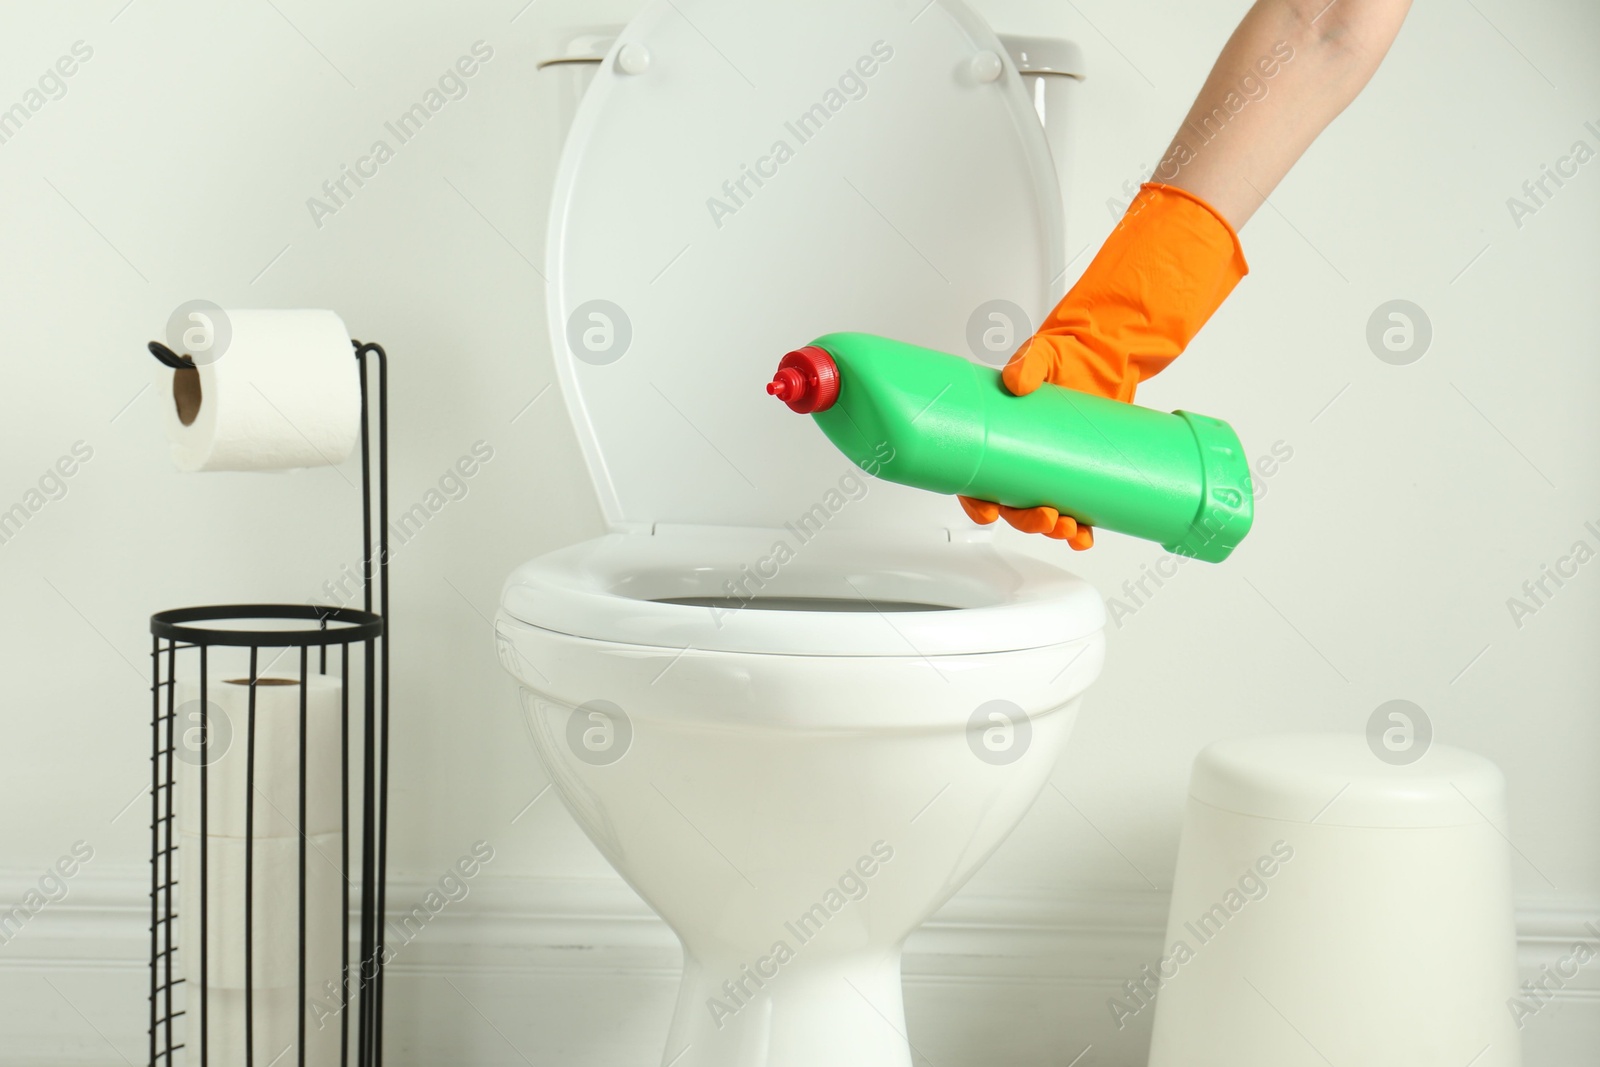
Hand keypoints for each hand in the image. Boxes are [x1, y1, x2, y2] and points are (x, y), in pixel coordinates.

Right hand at [957, 182, 1248, 547]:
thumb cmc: (1066, 350)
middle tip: (1045, 518)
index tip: (988, 510)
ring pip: (1045, 513)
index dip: (978, 501)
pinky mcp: (1086, 470)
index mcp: (1002, 434)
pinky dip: (1082, 530)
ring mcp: (1056, 467)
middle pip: (1015, 505)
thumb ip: (1028, 364)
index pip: (979, 478)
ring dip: (1054, 530)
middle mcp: (1025, 456)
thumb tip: (1016, 382)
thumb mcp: (1043, 352)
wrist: (1110, 350)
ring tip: (1069, 531)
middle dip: (1027, 521)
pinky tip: (1087, 538)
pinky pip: (1079, 508)